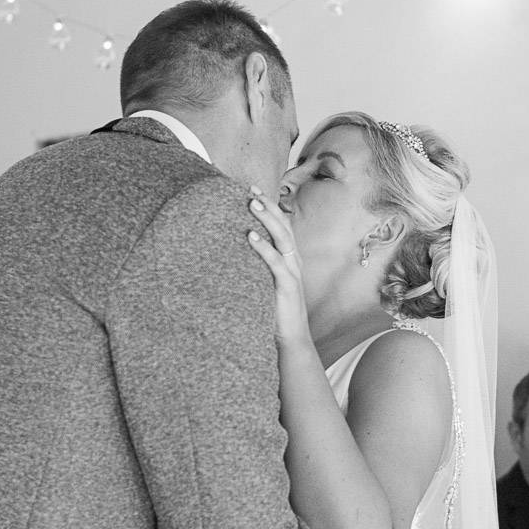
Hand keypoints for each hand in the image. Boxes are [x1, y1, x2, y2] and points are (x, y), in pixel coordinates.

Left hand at [245, 187, 312, 346]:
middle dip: (268, 205)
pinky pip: (276, 262)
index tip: (252, 190)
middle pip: (284, 225)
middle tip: (250, 190)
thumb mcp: (264, 283)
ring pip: (283, 238)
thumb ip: (257, 267)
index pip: (282, 225)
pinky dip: (264, 247)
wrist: (290, 339)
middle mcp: (294, 261)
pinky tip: (250, 236)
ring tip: (251, 204)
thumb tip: (234, 251)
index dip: (270, 206)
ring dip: (267, 219)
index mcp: (289, 259)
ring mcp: (293, 272)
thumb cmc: (274, 311)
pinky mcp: (288, 286)